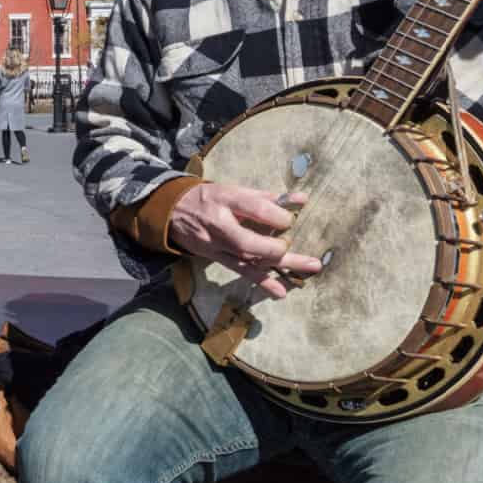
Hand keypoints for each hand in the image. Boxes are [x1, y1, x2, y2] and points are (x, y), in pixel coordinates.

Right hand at [169, 183, 321, 299]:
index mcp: (225, 200)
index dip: (277, 215)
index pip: (254, 208)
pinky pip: (241, 271)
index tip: (289, 219)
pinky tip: (280, 291)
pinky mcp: (217, 259)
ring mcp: (216, 245)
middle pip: (247, 242)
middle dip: (274, 247)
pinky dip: (262, 282)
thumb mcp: (233, 190)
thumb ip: (266, 197)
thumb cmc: (210, 198)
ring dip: (280, 266)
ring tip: (310, 267)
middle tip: (289, 246)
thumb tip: (301, 199)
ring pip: (248, 260)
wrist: (173, 211)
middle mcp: (219, 225)